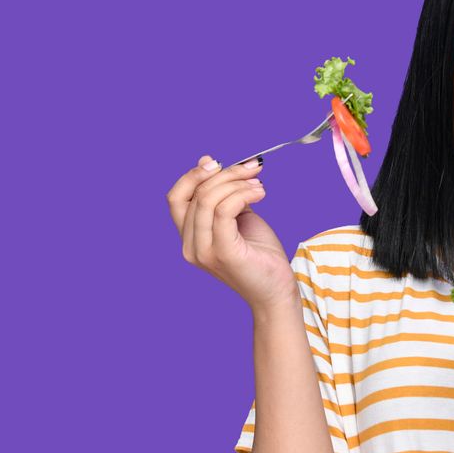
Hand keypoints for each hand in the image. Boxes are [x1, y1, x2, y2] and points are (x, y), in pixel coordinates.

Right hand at [167, 155, 295, 308]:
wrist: (276, 290)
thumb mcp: (238, 217)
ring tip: (259, 184)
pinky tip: (260, 193)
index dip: (193, 176)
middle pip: (195, 194)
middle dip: (225, 174)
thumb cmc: (259, 255)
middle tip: (252, 168)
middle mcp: (191, 246)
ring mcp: (204, 252)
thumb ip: (223, 195)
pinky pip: (224, 211)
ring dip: (237, 182)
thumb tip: (208, 162)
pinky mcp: (223, 253)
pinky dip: (243, 194)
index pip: (176, 198)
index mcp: (190, 238)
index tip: (217, 162)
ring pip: (208, 199)